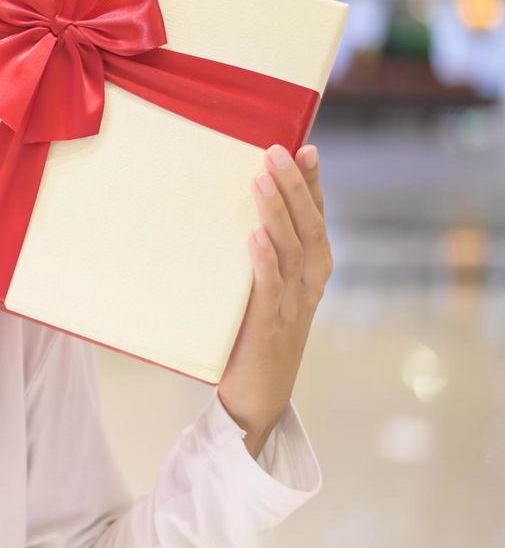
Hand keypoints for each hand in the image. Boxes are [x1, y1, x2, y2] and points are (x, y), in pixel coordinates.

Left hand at [218, 143, 332, 458]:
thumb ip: (258, 258)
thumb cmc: (253, 339)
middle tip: (277, 150)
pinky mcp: (269, 326)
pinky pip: (270, 288)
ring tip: (261, 179)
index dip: (313, 184)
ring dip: (277, 212)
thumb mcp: (262, 292)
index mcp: (310, 273)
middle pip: (309, 225)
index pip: (316, 218)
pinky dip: (264, 261)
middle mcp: (308, 285)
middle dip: (295, 186)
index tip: (307, 147)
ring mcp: (292, 306)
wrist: (255, 399)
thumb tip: (230, 214)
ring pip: (293, 249)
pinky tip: (254, 237)